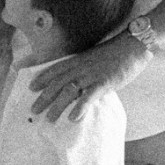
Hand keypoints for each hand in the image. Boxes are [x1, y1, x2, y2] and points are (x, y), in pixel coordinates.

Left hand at [30, 32, 151, 121]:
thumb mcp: (95, 58)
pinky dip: (80, 107)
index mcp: (78, 60)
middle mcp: (81, 67)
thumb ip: (85, 69)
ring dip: (58, 105)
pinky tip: (73, 118)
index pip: (55, 69)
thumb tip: (79, 83)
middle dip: (44, 97)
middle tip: (33, 110)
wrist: (134, 45)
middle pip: (57, 82)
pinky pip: (89, 96)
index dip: (42, 78)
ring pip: (69, 90)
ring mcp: (91, 74)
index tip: (30, 87)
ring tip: (50, 118)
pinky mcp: (104, 82)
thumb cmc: (116, 53)